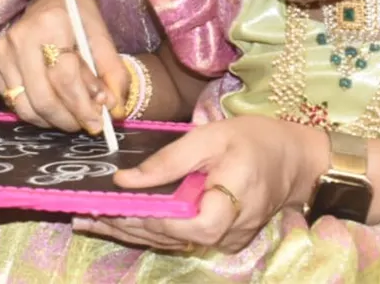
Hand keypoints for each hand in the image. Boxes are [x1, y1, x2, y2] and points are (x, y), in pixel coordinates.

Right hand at [0, 0, 127, 132]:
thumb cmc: (78, 18)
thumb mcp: (101, 38)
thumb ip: (112, 72)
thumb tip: (114, 111)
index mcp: (51, 24)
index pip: (65, 77)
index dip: (84, 105)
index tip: (100, 121)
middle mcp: (20, 37)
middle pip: (43, 97)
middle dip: (68, 119)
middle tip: (87, 125)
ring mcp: (2, 51)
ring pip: (25, 107)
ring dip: (52, 121)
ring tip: (72, 117)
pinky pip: (13, 103)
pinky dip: (36, 113)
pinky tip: (53, 106)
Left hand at [72, 115, 325, 252]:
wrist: (294, 159)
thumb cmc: (254, 140)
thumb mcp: (210, 137)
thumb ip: (169, 160)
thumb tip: (126, 180)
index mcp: (231, 200)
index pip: (192, 225)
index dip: (154, 221)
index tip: (118, 209)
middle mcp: (229, 231)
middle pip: (172, 238)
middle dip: (127, 227)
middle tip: (85, 216)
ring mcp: (226, 239)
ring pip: (171, 241)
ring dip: (131, 232)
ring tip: (90, 221)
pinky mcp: (220, 238)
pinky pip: (179, 237)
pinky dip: (149, 229)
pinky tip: (120, 222)